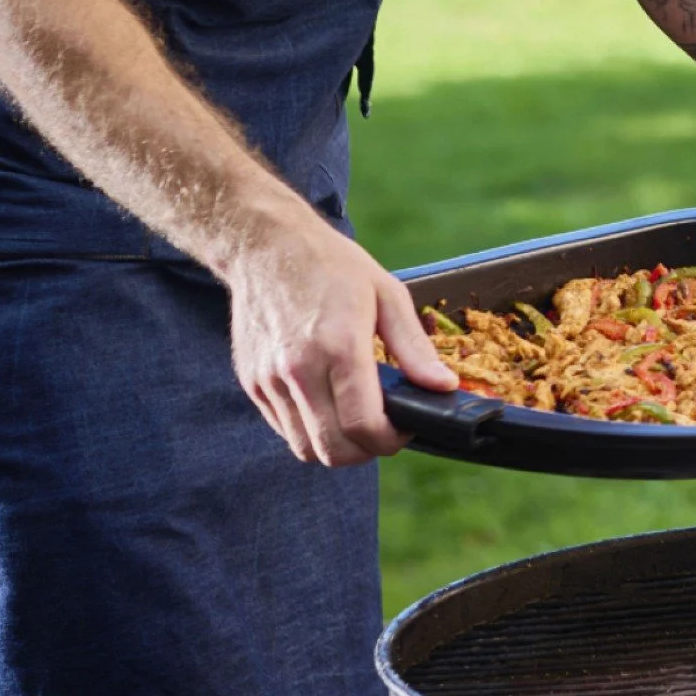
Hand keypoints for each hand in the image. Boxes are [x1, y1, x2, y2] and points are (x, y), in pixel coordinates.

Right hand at [221, 205, 457, 465]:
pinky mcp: (252, 382)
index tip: (406, 426)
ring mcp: (269, 379)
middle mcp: (298, 368)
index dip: (391, 440)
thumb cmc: (330, 265)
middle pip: (333, 450)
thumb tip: (444, 386)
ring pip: (306, 448)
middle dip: (367, 451)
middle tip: (384, 430)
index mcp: (338, 345)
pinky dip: (310, 430)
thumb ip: (415, 349)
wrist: (264, 244)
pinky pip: (285, 430)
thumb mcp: (387, 294)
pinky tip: (327, 403)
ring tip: (356, 418)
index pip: (364, 425)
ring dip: (337, 445)